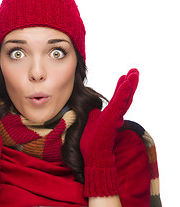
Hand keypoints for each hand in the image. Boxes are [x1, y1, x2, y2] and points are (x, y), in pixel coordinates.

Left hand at [80, 68, 138, 196]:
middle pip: (125, 97)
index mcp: (110, 115)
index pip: (118, 99)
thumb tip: (95, 109)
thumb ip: (95, 115)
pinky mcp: (112, 119)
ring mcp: (114, 117)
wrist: (93, 156)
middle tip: (134, 70)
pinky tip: (126, 83)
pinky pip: (119, 104)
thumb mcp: (91, 123)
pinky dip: (123, 93)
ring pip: (124, 98)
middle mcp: (115, 115)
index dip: (122, 88)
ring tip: (134, 73)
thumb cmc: (92, 142)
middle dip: (130, 83)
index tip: (124, 76)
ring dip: (129, 84)